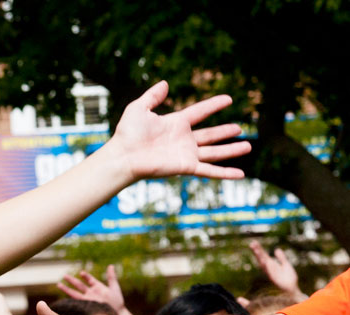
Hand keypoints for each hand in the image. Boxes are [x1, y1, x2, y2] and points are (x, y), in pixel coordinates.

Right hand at [58, 265, 124, 313]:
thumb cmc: (117, 303)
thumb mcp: (114, 288)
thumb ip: (112, 277)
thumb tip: (111, 266)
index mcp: (97, 287)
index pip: (89, 279)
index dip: (85, 276)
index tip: (81, 273)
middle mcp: (90, 293)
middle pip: (79, 285)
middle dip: (71, 280)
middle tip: (64, 275)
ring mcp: (87, 300)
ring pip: (75, 293)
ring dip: (67, 289)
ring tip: (58, 284)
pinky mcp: (85, 307)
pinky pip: (76, 303)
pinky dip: (70, 300)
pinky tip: (63, 298)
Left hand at [106, 81, 249, 180]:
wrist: (123, 156)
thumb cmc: (127, 134)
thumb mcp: (139, 108)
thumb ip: (152, 96)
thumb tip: (165, 83)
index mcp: (175, 124)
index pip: (199, 112)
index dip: (213, 105)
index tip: (228, 99)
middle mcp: (183, 139)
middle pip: (210, 135)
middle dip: (225, 132)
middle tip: (239, 127)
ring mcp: (186, 154)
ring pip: (215, 152)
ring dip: (231, 150)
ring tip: (248, 147)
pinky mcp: (186, 167)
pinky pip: (210, 170)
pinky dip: (226, 173)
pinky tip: (241, 174)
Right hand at [248, 241, 303, 299]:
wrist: (292, 288)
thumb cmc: (288, 278)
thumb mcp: (286, 265)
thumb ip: (281, 258)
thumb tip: (276, 249)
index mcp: (271, 265)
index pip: (263, 255)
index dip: (259, 249)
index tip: (254, 242)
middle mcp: (269, 268)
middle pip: (261, 258)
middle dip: (257, 251)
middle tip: (252, 243)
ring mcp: (271, 273)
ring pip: (264, 263)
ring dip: (260, 257)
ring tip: (256, 250)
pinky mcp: (274, 278)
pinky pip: (270, 271)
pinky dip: (267, 267)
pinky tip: (265, 261)